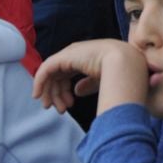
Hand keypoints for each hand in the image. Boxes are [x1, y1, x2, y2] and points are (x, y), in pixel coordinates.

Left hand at [31, 39, 145, 112]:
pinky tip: (38, 95)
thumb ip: (89, 84)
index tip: (66, 106)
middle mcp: (76, 53)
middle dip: (56, 93)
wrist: (124, 63)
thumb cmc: (120, 72)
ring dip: (50, 92)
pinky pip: (45, 70)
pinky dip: (40, 82)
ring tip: (53, 107)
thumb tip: (77, 91)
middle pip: (58, 74)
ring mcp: (69, 54)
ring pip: (50, 73)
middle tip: (58, 109)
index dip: (64, 90)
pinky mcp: (63, 57)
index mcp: (86, 57)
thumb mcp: (102, 80)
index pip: (67, 73)